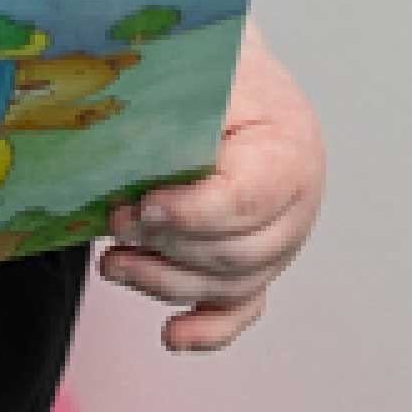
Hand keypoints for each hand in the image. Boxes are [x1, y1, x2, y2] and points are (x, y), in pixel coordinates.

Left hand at [103, 35, 322, 347]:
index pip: (246, 201)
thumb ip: (181, 119)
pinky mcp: (257, 267)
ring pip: (225, 286)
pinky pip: (240, 311)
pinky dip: (206, 330)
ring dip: (163, 282)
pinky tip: (171, 337)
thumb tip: (131, 155)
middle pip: (233, 253)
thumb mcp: (207, 78)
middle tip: (115, 222)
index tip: (143, 206)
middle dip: (167, 246)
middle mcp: (297, 208)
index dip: (191, 213)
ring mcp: (280, 244)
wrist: (237, 79)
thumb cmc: (220, 75)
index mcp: (291, 153)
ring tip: (113, 262)